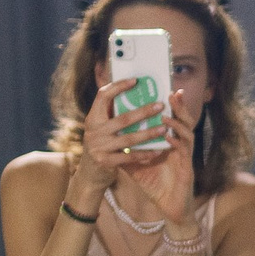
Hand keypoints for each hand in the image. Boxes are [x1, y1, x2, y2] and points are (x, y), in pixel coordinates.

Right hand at [74, 72, 175, 206]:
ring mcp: (98, 146)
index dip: (118, 86)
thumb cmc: (102, 145)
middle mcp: (93, 130)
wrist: (90, 174)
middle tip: (161, 105)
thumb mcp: (101, 128)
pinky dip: (145, 153)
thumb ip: (111, 115)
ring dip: (149, 133)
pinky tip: (159, 150)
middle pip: (122, 118)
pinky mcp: (105, 161)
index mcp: (92, 117)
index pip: (102, 96)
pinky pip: (130, 156)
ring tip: (164, 128)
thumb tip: (134, 93)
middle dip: (144, 111)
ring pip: (129, 138)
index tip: (135, 81)